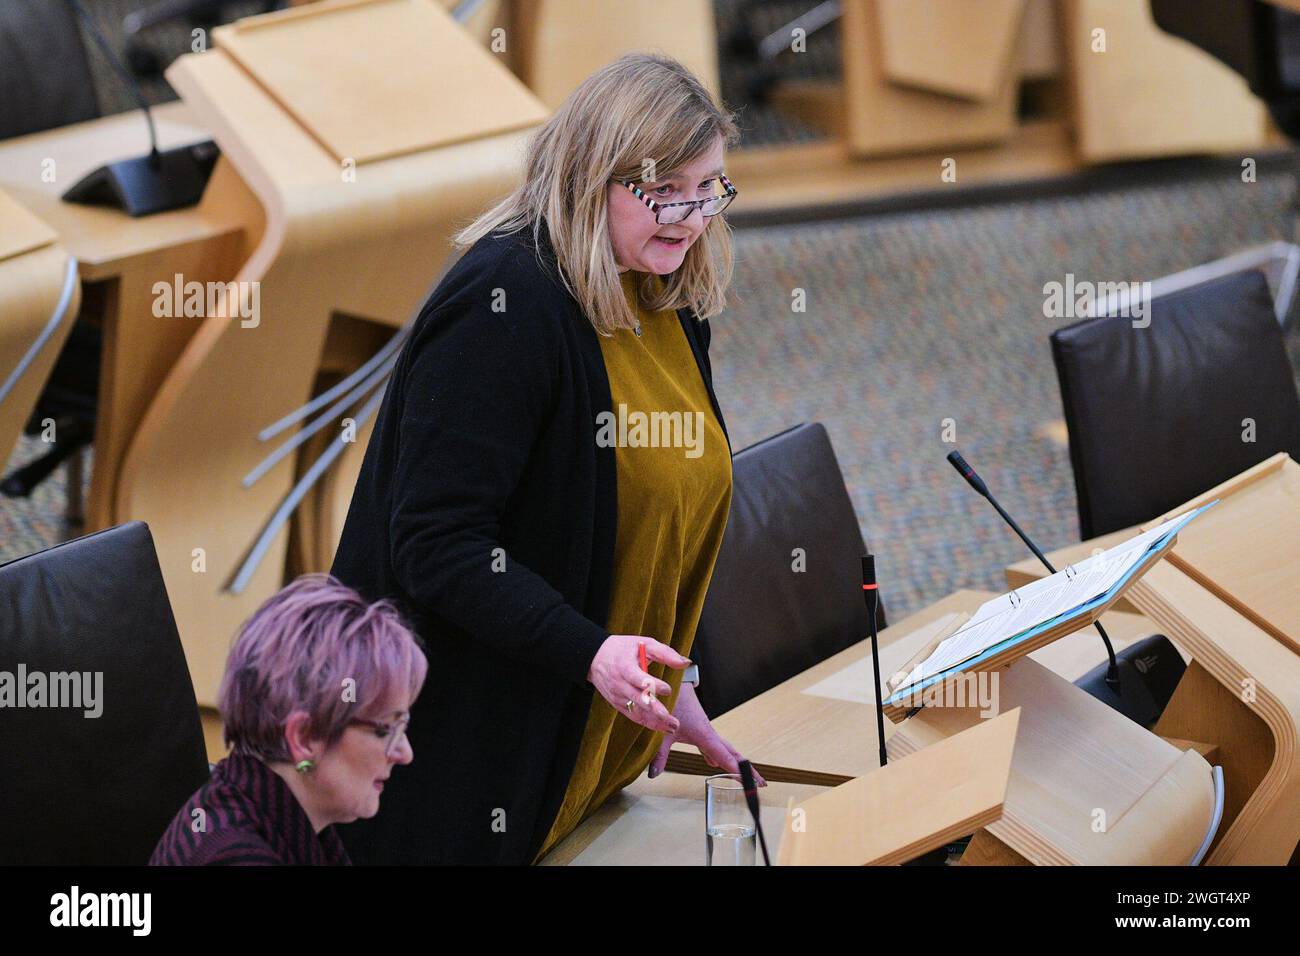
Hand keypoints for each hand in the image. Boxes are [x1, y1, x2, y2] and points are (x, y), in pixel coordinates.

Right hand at [588, 635, 685, 734]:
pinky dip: (647, 723)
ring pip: (636, 712)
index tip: (667, 689)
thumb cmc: (623, 649)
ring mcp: (617, 696)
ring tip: (673, 727)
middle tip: (670, 718)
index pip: (638, 678)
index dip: (652, 685)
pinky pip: (633, 716)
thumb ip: (665, 653)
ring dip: (654, 721)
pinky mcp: (617, 704)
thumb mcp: (644, 644)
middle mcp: (619, 684)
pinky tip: (662, 727)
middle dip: (654, 710)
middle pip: (637, 699)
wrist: (594, 658)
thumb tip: (686, 662)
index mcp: (625, 667)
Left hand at [648, 681, 765, 785]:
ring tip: (746, 776)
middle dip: (747, 769)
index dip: (738, 772)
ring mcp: (705, 729)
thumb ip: (659, 755)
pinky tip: (714, 762)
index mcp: (704, 734)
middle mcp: (708, 732)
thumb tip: (653, 775)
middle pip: (733, 754)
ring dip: (736, 762)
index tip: (750, 784)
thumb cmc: (669, 701)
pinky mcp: (699, 727)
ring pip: (725, 748)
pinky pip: (714, 744)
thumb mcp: (662, 731)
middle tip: (761, 784)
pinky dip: (719, 753)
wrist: (671, 679)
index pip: (725, 757)